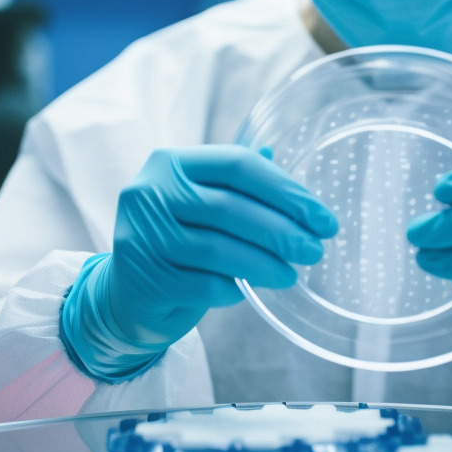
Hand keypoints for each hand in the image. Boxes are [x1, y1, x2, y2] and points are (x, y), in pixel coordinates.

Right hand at [62, 145, 337, 378]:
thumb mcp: (201, 203)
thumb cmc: (176, 242)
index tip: (323, 218)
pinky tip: (249, 290)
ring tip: (292, 274)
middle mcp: (149, 193)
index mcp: (169, 163)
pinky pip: (205, 284)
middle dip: (282, 230)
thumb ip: (234, 181)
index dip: (286, 190)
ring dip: (265, 263)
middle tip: (315, 249)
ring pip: (219, 249)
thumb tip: (276, 155)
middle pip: (231, 207)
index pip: (237, 164)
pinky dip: (234, 288)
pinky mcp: (147, 279)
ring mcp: (143, 237)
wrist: (128, 295)